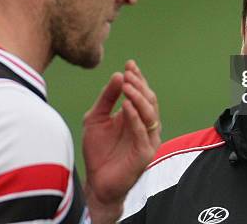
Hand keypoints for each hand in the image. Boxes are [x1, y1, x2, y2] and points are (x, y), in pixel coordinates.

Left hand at [82, 60, 160, 223]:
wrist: (96, 183)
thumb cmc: (97, 151)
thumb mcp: (96, 118)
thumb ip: (106, 98)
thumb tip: (118, 75)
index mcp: (136, 116)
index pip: (142, 93)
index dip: (138, 78)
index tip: (129, 64)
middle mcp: (145, 126)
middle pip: (149, 100)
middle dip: (140, 85)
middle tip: (128, 73)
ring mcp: (147, 139)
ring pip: (150, 114)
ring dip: (139, 98)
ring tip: (127, 85)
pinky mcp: (145, 153)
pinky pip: (143, 132)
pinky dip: (135, 118)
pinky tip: (125, 106)